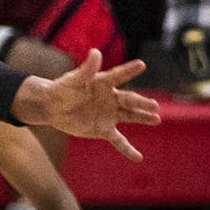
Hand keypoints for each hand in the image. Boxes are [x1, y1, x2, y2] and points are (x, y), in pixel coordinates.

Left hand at [14, 49, 160, 161]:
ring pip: (130, 116)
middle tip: (154, 106)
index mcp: (102, 82)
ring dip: (142, 118)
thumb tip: (96, 51)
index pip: (117, 75)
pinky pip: (118, 140)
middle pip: (128, 99)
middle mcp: (110, 97)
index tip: (141, 64)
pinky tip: (138, 157)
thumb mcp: (72, 80)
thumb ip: (86, 69)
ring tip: (156, 119)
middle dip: (141, 103)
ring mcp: (109, 114)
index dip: (128, 70)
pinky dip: (127, 149)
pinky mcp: (104, 129)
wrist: (52, 108)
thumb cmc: (61, 90)